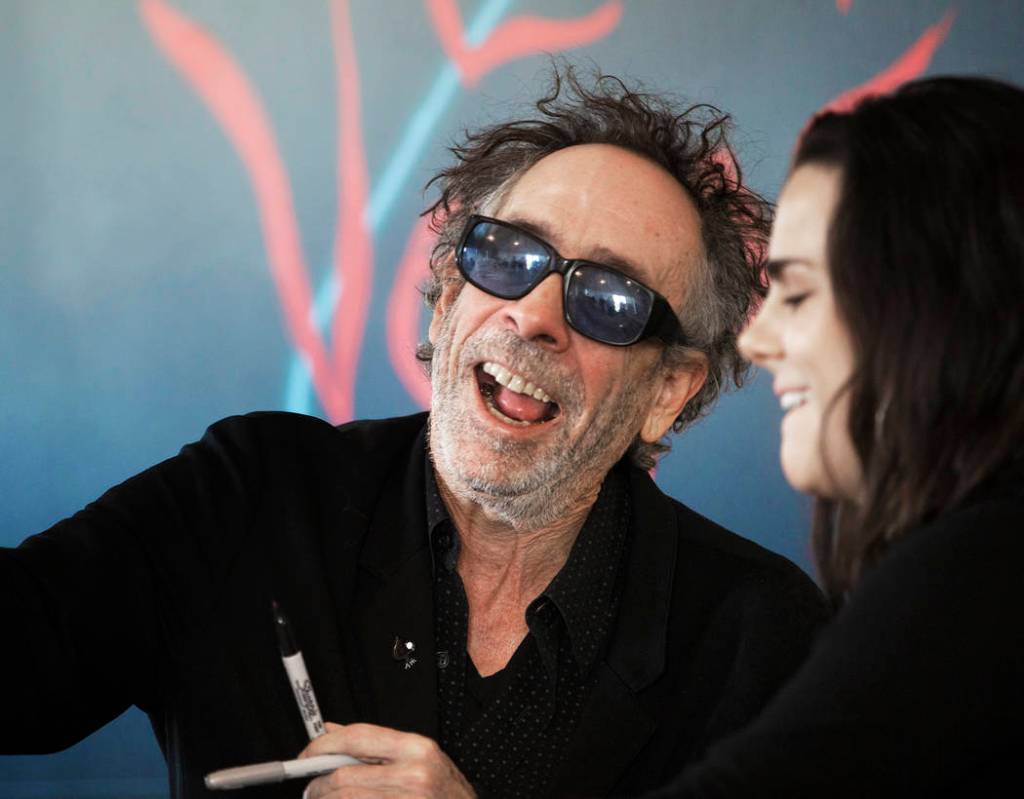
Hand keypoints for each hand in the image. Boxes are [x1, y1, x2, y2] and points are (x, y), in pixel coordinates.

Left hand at [299, 722, 475, 797]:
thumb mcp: (417, 759)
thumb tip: (332, 732)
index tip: (307, 754)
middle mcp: (413, 774)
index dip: (324, 745)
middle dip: (318, 784)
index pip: (357, 737)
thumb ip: (376, 746)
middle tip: (311, 789)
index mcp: (415, 748)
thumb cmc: (445, 792)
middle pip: (344, 776)